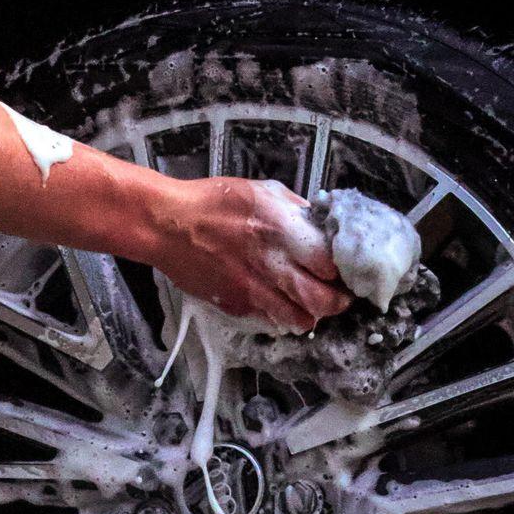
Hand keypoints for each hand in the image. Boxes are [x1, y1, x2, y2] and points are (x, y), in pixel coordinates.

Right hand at [152, 176, 352, 331]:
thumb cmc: (213, 203)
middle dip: (337, 302)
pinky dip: (284, 317)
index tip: (345, 268)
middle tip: (339, 295)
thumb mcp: (263, 191)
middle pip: (322, 300)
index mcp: (281, 229)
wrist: (168, 225)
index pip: (330, 263)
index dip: (343, 270)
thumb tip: (323, 227)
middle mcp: (271, 262)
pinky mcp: (238, 305)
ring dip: (312, 314)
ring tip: (312, 303)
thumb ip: (296, 211)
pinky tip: (283, 303)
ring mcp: (254, 289)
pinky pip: (273, 321)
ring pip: (301, 319)